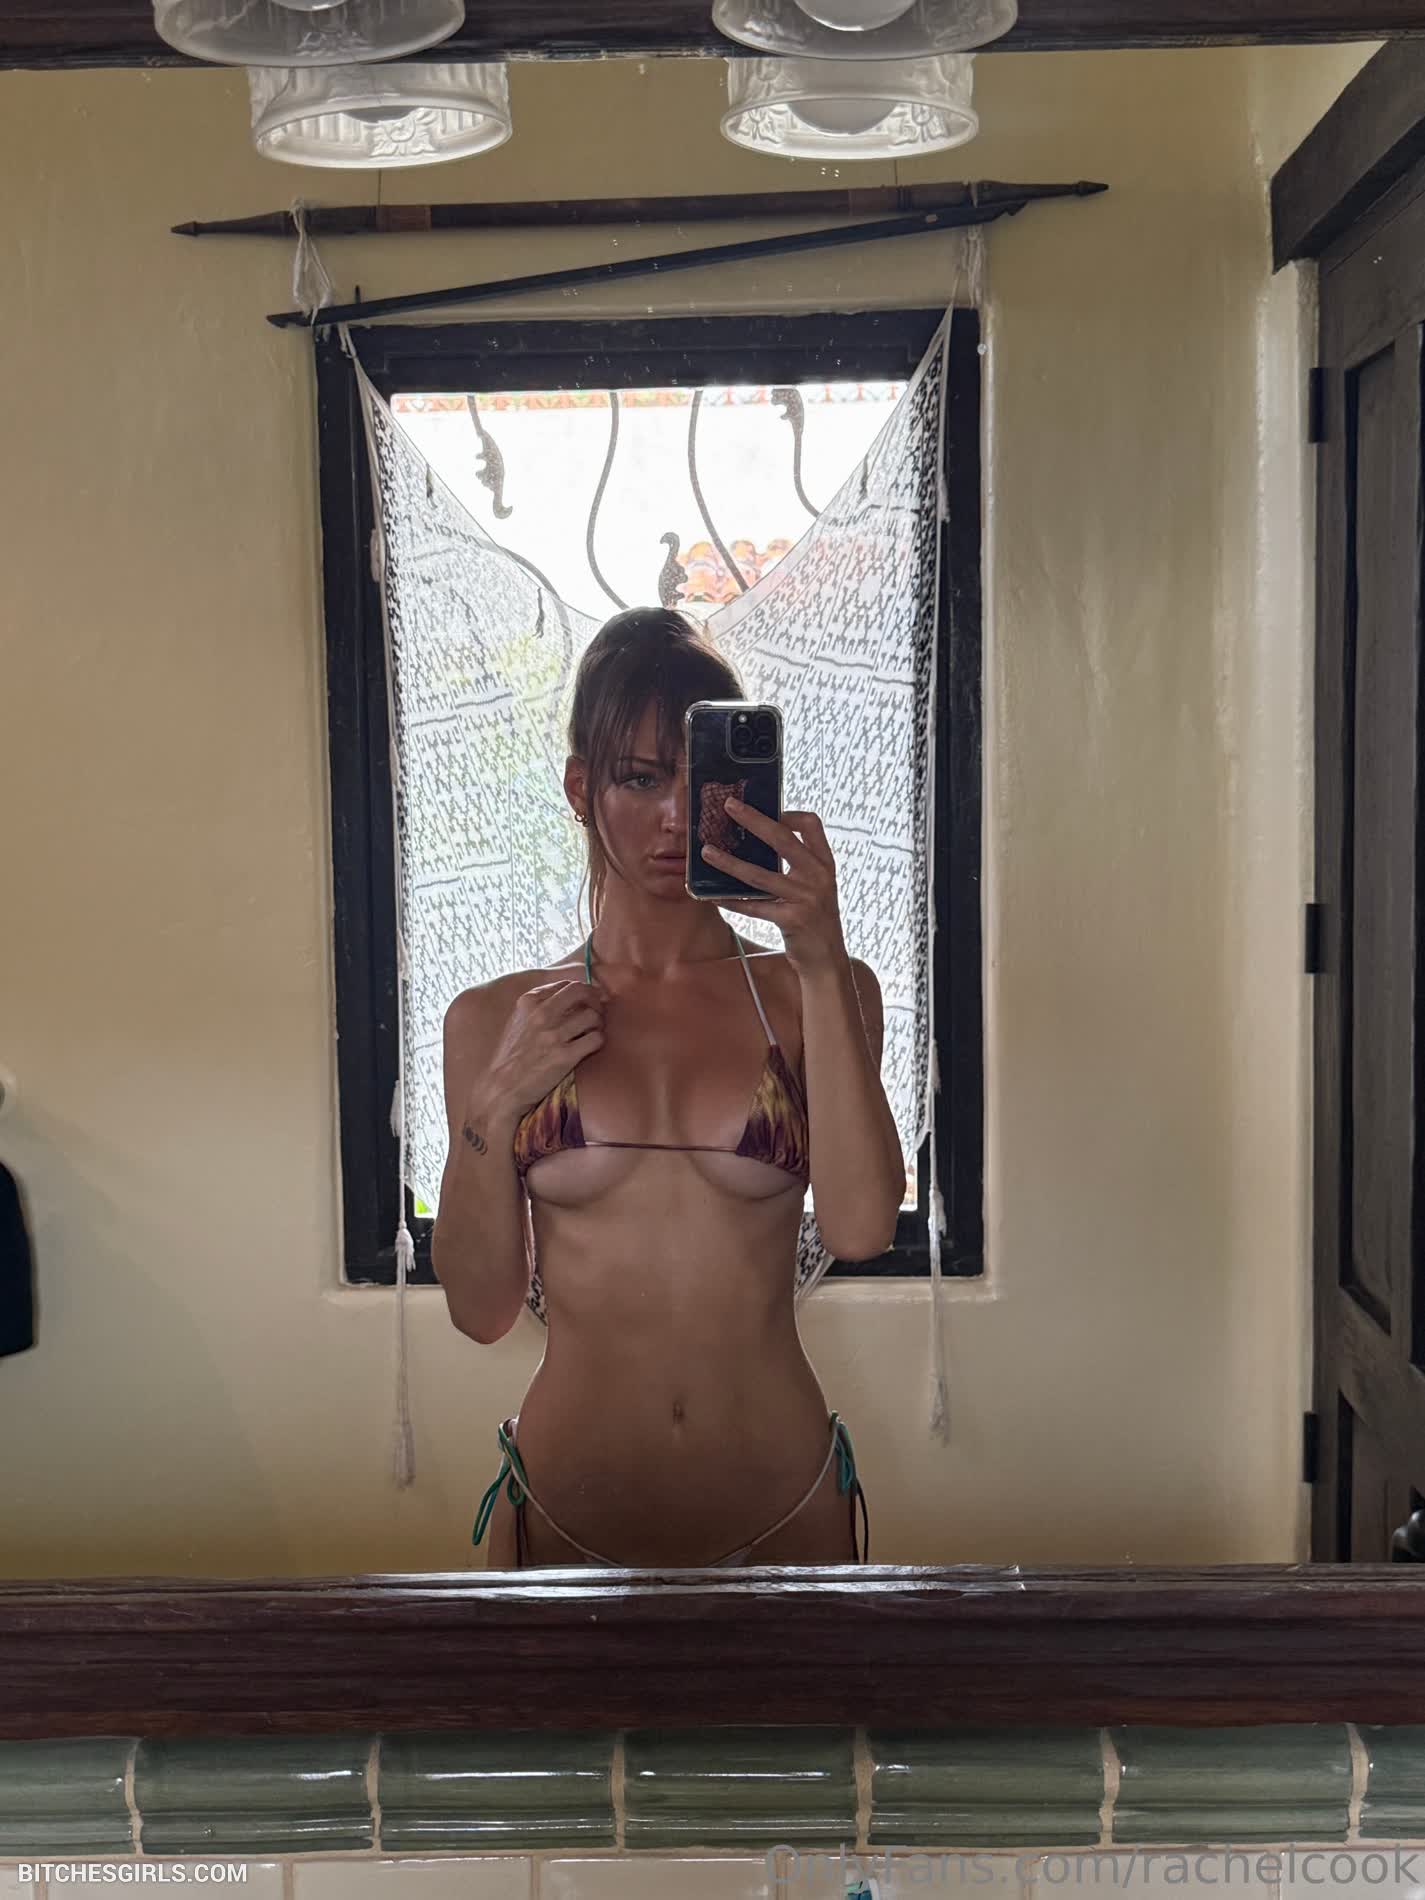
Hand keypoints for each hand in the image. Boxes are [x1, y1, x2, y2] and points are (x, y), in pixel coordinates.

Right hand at [480, 976, 606, 1116]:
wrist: (503, 1087)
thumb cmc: (512, 1056)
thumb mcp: (518, 1021)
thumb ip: (538, 1005)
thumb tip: (569, 995)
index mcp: (528, 1002)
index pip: (566, 984)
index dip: (582, 990)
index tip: (588, 998)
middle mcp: (541, 1014)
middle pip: (581, 992)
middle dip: (594, 999)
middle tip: (597, 1010)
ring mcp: (553, 1035)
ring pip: (592, 1016)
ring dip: (598, 1023)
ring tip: (593, 1031)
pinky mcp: (565, 1056)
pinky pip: (596, 1039)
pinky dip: (598, 1040)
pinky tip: (591, 1045)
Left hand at [699, 799, 848, 978]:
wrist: (827, 959)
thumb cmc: (815, 921)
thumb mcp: (815, 887)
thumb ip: (797, 866)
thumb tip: (757, 844)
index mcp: (825, 863)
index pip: (812, 825)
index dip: (788, 813)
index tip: (767, 809)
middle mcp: (818, 876)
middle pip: (782, 839)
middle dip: (753, 819)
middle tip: (728, 806)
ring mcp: (806, 898)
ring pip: (759, 874)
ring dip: (729, 862)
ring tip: (707, 852)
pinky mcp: (792, 920)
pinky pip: (754, 906)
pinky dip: (731, 900)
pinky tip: (713, 896)